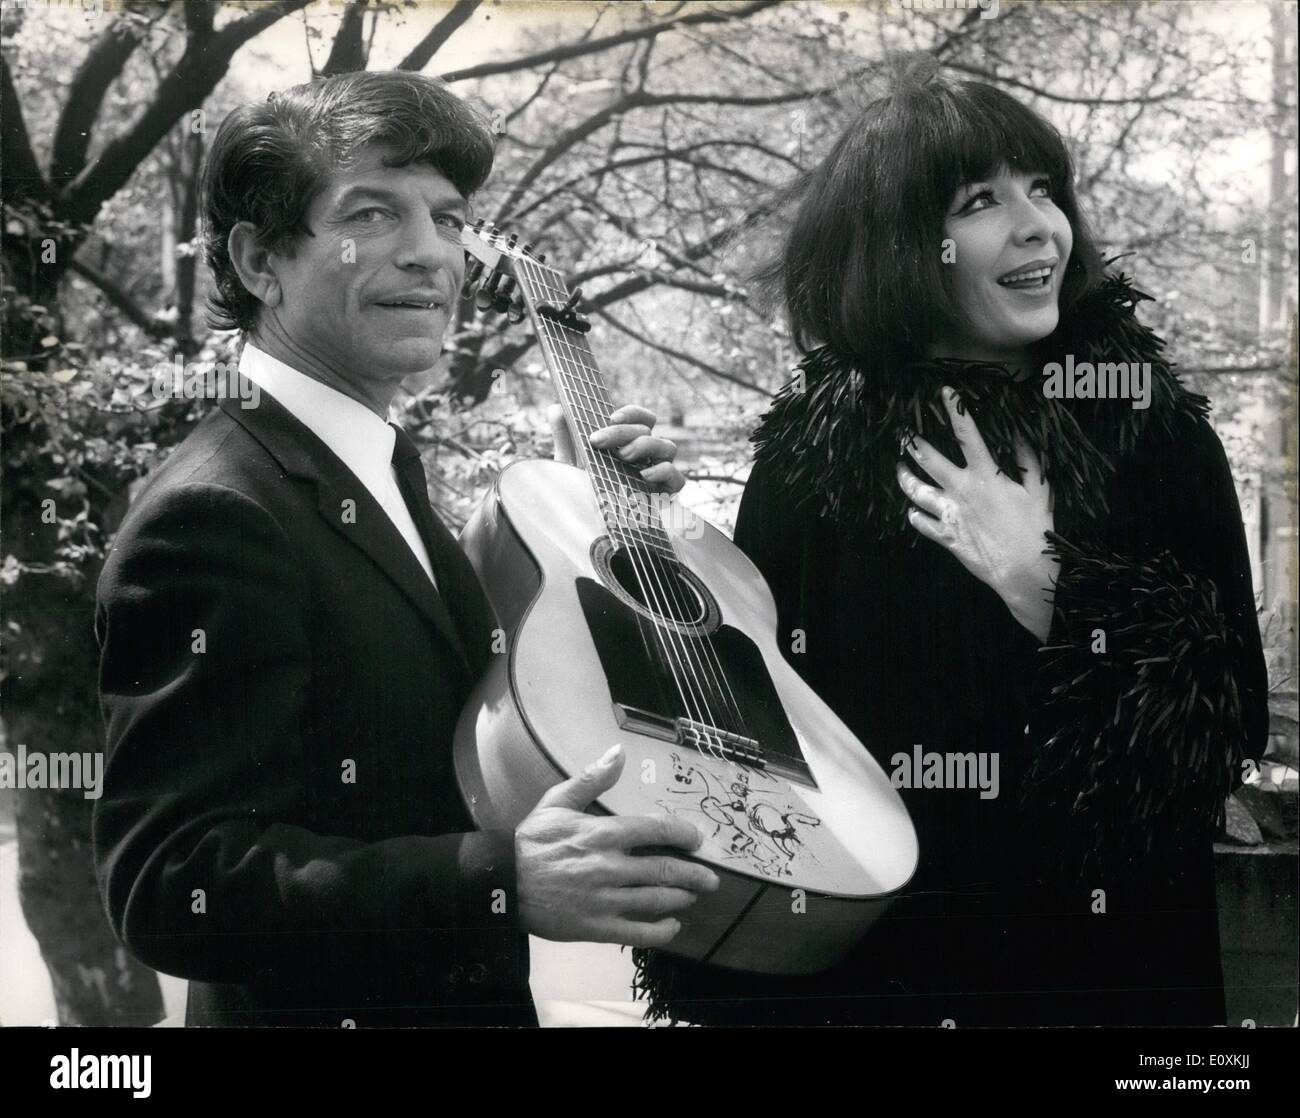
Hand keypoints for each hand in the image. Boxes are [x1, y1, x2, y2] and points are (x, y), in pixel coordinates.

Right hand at [515, 744, 720, 946]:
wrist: (503, 883)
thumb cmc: (530, 842)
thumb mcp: (557, 801)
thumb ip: (591, 778)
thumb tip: (618, 753)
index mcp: (602, 834)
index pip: (655, 830)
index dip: (683, 834)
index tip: (696, 839)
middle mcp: (609, 866)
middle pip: (665, 870)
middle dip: (694, 875)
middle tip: (710, 879)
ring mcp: (604, 899)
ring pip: (656, 900)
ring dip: (680, 898)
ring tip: (692, 896)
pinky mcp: (596, 926)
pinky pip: (638, 932)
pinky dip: (661, 931)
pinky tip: (672, 927)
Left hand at [550, 403, 685, 493]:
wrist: (587, 529)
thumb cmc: (581, 494)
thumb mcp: (569, 465)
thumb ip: (565, 436)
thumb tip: (556, 408)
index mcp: (630, 444)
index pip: (642, 420)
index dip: (632, 413)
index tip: (611, 416)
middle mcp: (647, 456)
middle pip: (648, 431)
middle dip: (622, 432)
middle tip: (597, 441)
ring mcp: (659, 474)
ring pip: (668, 447)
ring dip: (645, 446)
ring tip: (623, 456)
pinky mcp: (667, 495)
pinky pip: (677, 477)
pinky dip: (663, 472)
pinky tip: (643, 476)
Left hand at [896, 387, 1058, 641]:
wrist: (1023, 569)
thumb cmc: (1034, 527)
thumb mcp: (1039, 488)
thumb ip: (1028, 459)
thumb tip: (1020, 435)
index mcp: (984, 475)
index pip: (966, 434)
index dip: (955, 410)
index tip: (945, 391)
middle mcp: (961, 490)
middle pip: (928, 461)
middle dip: (913, 444)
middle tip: (903, 434)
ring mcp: (949, 514)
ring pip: (916, 491)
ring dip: (905, 478)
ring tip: (899, 469)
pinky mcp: (946, 536)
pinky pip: (921, 523)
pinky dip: (914, 516)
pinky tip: (910, 511)